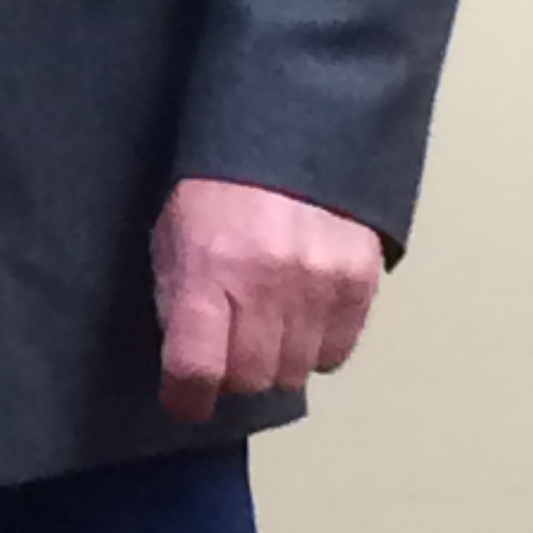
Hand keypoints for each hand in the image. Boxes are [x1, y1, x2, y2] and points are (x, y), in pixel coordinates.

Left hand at [152, 177, 383, 423]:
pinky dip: (316, 346)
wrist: (291, 130)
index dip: (186, 397)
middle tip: (228, 344)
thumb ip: (177, 298)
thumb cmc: (217, 184)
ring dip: (275, 359)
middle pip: (250, 379)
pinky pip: (336, 353)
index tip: (185, 402)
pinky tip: (302, 313)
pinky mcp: (359, 284)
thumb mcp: (173, 232)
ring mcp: (318, 287)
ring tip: (266, 320)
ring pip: (295, 371)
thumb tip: (185, 362)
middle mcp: (266, 286)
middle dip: (233, 372)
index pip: (197, 368)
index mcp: (208, 269)